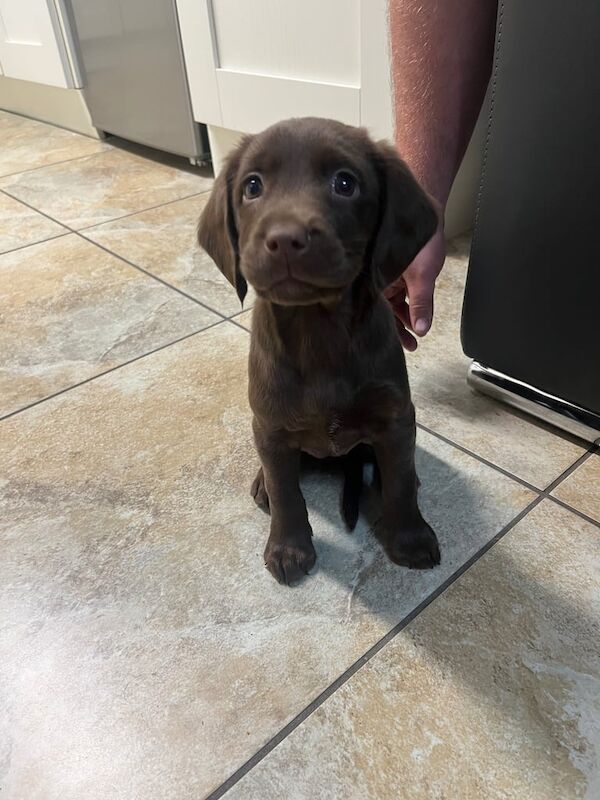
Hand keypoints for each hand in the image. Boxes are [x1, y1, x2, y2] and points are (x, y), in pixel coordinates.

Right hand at [384, 198, 444, 350]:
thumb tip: (421, 330)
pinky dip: (406, 308)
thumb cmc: (418, 238)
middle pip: (381, 311)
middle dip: (394, 329)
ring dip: (402, 319)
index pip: (374, 312)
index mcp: (374, 280)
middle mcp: (376, 280)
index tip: (392, 345)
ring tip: (413, 338)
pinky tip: (413, 319)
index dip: (384, 330)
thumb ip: (421, 304)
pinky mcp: (396, 275)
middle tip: (408, 347)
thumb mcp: (422, 275)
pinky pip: (399, 296)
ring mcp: (386, 277)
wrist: (422, 210)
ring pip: (392, 305)